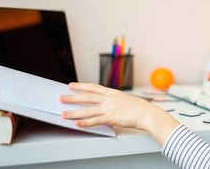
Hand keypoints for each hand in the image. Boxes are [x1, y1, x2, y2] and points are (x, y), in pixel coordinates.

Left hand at [60, 83, 179, 144]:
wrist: (148, 114)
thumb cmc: (140, 108)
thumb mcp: (126, 100)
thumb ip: (115, 101)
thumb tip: (108, 104)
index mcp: (113, 93)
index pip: (93, 87)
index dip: (81, 86)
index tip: (71, 85)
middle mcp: (109, 99)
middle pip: (87, 97)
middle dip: (72, 97)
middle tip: (61, 98)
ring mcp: (110, 108)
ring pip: (88, 110)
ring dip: (74, 112)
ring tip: (63, 114)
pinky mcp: (112, 118)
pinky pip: (95, 121)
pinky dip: (85, 123)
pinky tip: (77, 124)